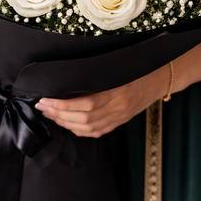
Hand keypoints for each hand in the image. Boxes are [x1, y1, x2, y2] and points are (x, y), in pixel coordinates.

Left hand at [35, 65, 170, 137]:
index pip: (86, 103)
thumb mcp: (117, 68)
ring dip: (65, 122)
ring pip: (88, 128)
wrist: (157, 80)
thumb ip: (95, 76)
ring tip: (50, 114)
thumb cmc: (135, 68)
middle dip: (59, 114)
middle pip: (84, 118)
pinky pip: (96, 132)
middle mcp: (119, 107)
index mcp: (119, 91)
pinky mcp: (119, 123)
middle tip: (42, 106)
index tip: (46, 99)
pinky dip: (78, 130)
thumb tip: (66, 80)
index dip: (63, 105)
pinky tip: (67, 124)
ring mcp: (119, 117)